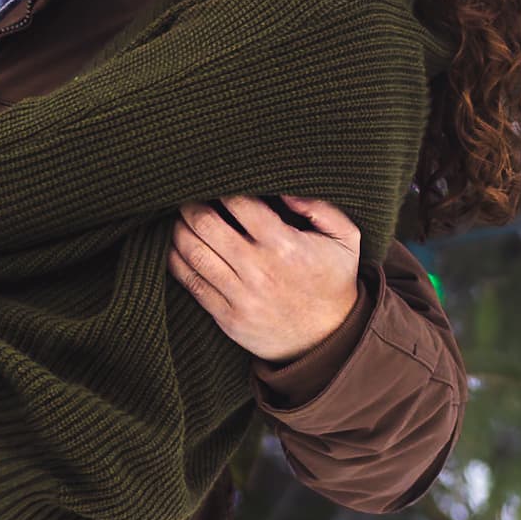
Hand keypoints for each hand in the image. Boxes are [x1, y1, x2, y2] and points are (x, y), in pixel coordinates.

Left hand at [169, 195, 361, 362]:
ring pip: (193, 253)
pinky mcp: (227, 317)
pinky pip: (191, 283)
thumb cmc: (333, 280)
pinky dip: (176, 260)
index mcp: (284, 246)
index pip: (239, 204)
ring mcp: (240, 296)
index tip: (217, 181)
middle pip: (206, 226)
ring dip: (178, 230)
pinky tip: (175, 246)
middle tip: (188, 195)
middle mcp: (258, 270)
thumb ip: (320, 207)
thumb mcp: (345, 239)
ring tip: (179, 218)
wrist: (328, 339)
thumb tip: (284, 189)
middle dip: (191, 205)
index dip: (222, 187)